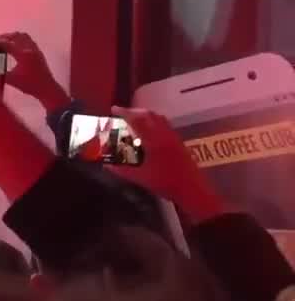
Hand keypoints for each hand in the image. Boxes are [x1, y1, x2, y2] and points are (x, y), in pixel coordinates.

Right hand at [0, 32, 68, 111]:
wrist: (47, 89)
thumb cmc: (29, 85)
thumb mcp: (11, 80)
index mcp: (23, 54)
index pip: (6, 43)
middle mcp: (30, 48)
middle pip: (15, 36)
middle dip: (3, 38)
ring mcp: (35, 49)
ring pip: (23, 36)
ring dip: (12, 37)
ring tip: (4, 42)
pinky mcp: (38, 52)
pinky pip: (29, 40)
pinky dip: (20, 40)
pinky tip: (16, 47)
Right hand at [105, 106, 226, 224]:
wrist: (192, 190)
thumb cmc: (165, 183)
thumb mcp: (140, 178)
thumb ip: (122, 170)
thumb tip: (107, 165)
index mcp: (153, 141)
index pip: (137, 120)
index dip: (124, 113)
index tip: (114, 109)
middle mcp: (164, 135)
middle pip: (149, 114)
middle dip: (135, 111)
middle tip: (123, 114)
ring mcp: (174, 137)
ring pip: (159, 118)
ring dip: (145, 115)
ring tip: (135, 120)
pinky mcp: (179, 142)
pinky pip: (165, 124)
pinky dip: (154, 121)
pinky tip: (149, 131)